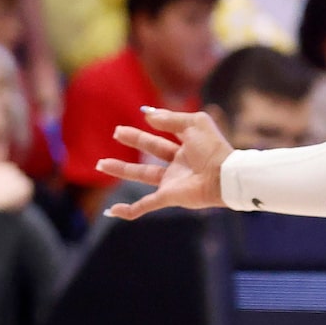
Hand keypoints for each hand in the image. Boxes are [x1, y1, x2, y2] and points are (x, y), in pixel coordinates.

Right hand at [101, 107, 232, 218]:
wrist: (224, 176)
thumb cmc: (214, 149)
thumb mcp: (193, 123)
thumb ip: (170, 118)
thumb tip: (147, 113)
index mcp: (189, 145)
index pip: (169, 132)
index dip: (156, 123)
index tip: (143, 115)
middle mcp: (180, 163)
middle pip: (152, 149)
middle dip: (134, 140)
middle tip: (117, 133)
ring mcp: (173, 181)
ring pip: (143, 175)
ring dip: (122, 170)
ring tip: (101, 164)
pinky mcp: (169, 196)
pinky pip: (146, 205)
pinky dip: (130, 210)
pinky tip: (112, 211)